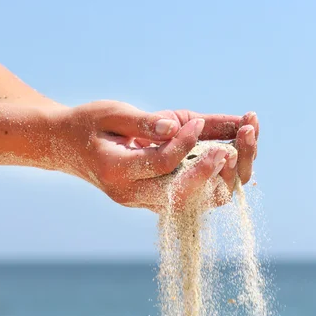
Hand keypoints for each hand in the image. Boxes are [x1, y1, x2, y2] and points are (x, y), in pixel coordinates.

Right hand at [51, 101, 257, 210]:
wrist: (69, 149)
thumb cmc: (88, 124)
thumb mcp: (111, 113)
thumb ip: (144, 121)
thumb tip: (177, 128)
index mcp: (117, 172)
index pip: (162, 165)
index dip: (185, 142)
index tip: (196, 122)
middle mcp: (133, 194)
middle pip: (185, 194)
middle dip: (217, 167)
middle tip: (239, 138)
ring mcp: (145, 202)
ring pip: (197, 202)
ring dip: (227, 175)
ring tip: (246, 136)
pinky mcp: (157, 200)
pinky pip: (197, 197)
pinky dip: (219, 176)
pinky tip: (236, 148)